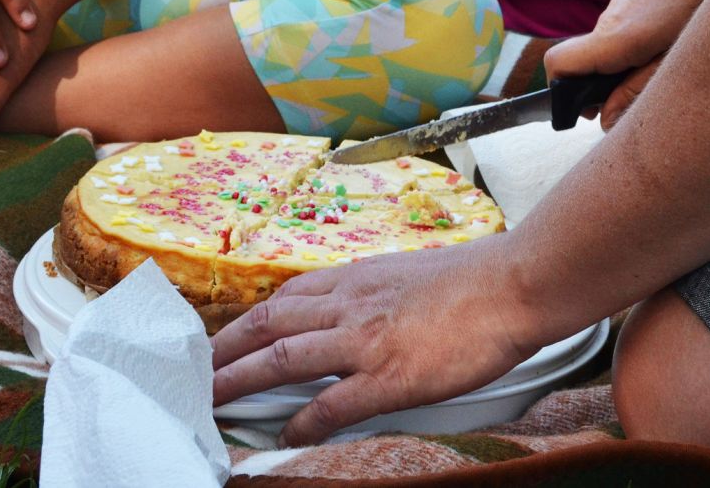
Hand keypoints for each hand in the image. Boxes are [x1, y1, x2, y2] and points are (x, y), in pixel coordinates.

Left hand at [211, 237, 537, 445]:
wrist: (514, 283)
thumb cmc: (476, 277)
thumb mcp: (412, 272)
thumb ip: (379, 289)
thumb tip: (366, 307)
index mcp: (358, 277)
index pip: (287, 296)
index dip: (250, 319)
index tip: (229, 337)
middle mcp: (351, 304)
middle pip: (268, 323)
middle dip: (225, 349)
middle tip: (195, 372)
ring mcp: (366, 339)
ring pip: (282, 358)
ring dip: (239, 381)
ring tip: (210, 402)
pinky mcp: (389, 375)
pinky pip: (331, 404)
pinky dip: (301, 422)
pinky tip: (285, 437)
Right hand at [544, 0, 709, 129]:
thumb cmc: (708, 6)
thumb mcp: (678, 62)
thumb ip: (636, 92)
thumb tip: (605, 120)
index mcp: (617, 38)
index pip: (558, 64)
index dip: (564, 92)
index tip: (589, 109)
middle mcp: (610, 20)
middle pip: (580, 62)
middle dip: (598, 88)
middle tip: (635, 99)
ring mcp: (619, 7)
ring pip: (602, 49)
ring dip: (619, 69)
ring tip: (662, 71)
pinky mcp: (632, 1)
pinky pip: (618, 34)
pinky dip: (630, 50)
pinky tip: (667, 50)